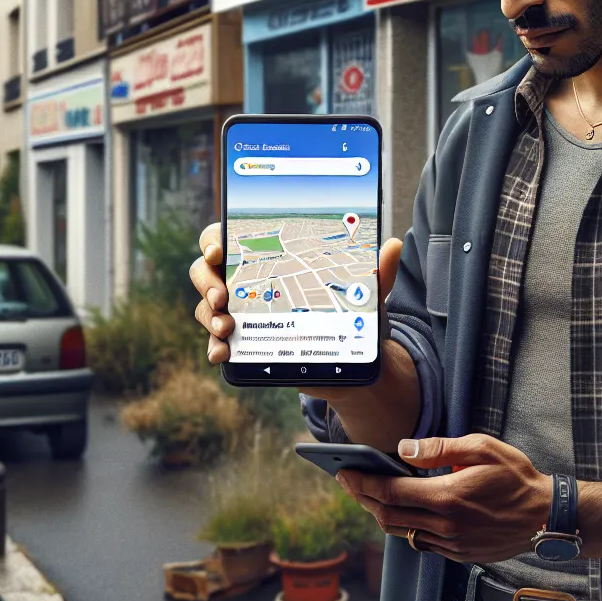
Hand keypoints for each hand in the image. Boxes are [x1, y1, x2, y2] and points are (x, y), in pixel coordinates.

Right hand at [188, 222, 403, 403]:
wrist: (350, 364)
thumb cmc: (353, 318)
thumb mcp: (366, 296)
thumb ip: (378, 272)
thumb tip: (395, 245)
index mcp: (271, 256)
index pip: (229, 236)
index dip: (214, 238)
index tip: (219, 250)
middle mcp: (247, 280)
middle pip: (206, 269)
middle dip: (207, 280)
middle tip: (223, 296)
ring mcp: (240, 311)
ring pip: (206, 304)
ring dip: (209, 314)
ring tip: (227, 326)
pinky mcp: (241, 342)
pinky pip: (215, 340)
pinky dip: (214, 346)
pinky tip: (221, 353)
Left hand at [336, 435, 553, 563]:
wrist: (546, 517)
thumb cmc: (517, 477)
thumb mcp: (483, 449)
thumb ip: (440, 448)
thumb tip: (402, 450)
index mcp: (447, 497)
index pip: (390, 492)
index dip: (362, 483)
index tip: (345, 472)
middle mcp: (445, 526)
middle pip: (388, 515)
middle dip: (363, 498)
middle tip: (349, 482)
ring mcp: (451, 544)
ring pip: (401, 533)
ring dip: (380, 514)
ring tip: (370, 495)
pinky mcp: (458, 554)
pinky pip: (421, 542)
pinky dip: (406, 526)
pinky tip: (403, 511)